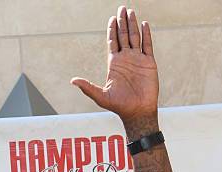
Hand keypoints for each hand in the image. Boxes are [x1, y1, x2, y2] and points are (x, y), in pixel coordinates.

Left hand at [71, 5, 158, 123]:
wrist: (137, 112)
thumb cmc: (119, 106)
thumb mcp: (100, 96)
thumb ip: (87, 87)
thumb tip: (72, 80)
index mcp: (114, 64)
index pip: (112, 42)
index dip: (112, 30)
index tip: (112, 18)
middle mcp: (126, 59)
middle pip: (123, 36)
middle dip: (122, 22)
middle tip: (121, 7)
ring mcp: (137, 60)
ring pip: (135, 37)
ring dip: (132, 24)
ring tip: (130, 11)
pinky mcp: (149, 63)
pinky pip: (147, 45)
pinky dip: (146, 35)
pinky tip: (143, 24)